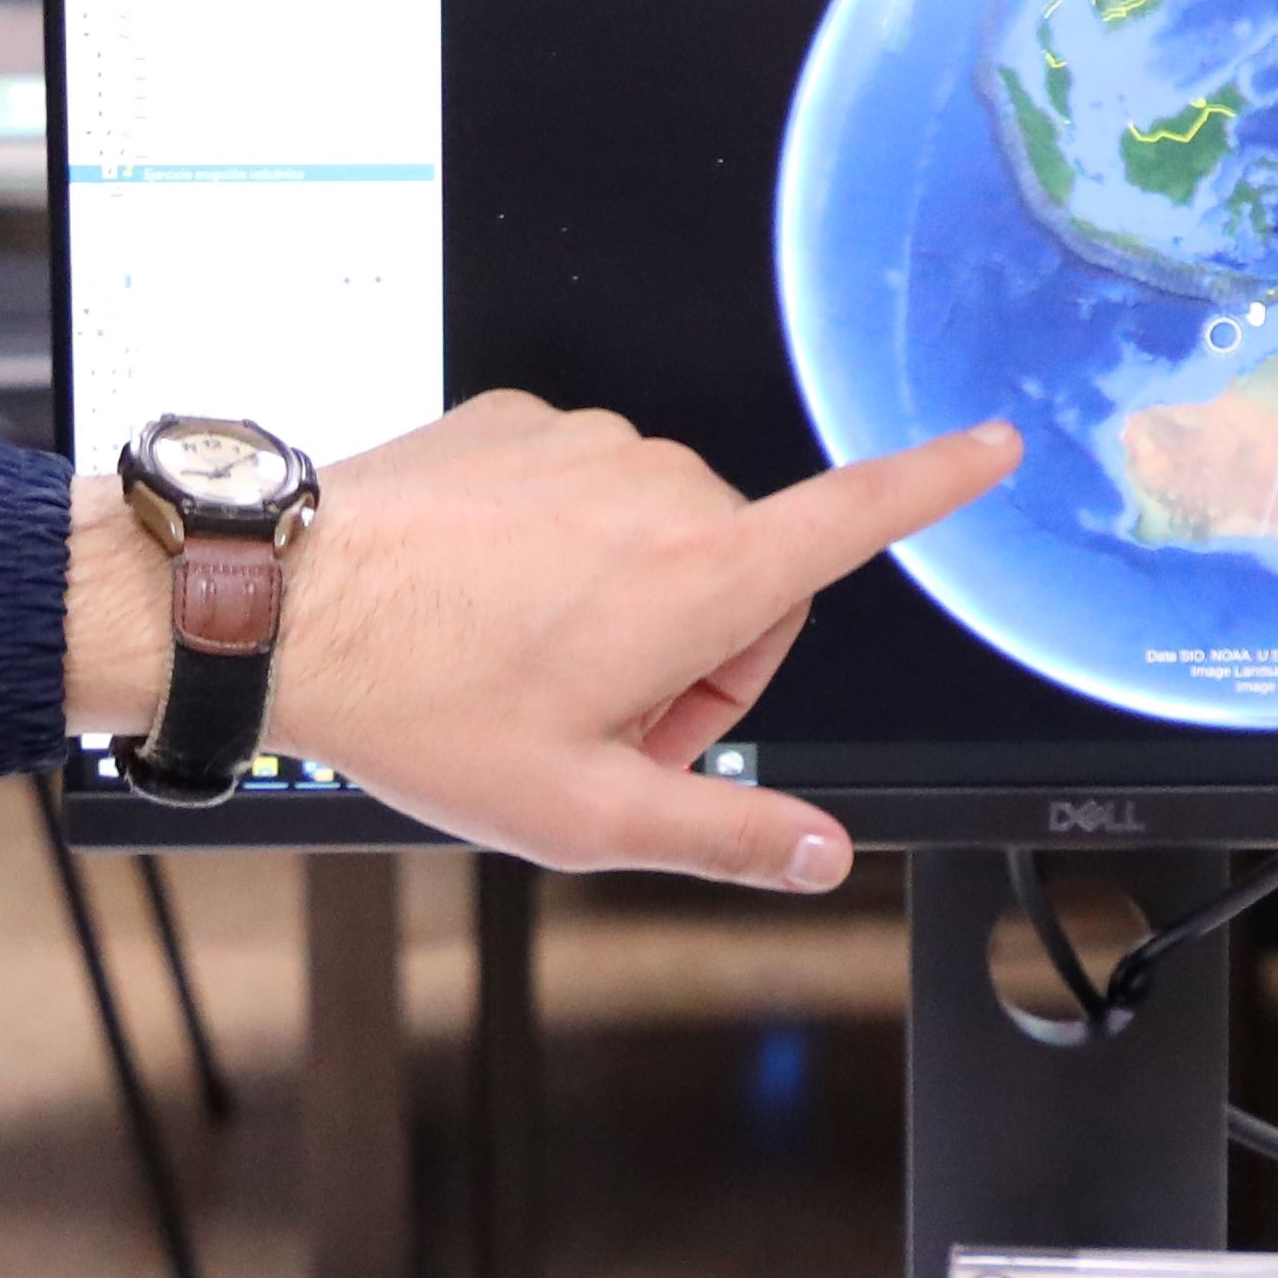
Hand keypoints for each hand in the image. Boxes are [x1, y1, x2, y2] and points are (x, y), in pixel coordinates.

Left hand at [66, 396, 1019, 888]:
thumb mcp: (585, 815)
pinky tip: (480, 606)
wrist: (282, 607)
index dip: (935, 484)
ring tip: (522, 672)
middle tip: (599, 731)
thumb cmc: (427, 707)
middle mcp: (660, 486)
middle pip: (740, 576)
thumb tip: (825, 856)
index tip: (995, 444)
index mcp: (702, 575)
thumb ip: (725, 836)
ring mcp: (584, 443)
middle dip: (696, 656)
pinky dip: (552, 549)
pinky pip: (578, 490)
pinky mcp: (517, 421)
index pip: (856, 518)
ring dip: (621, 604)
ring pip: (655, 533)